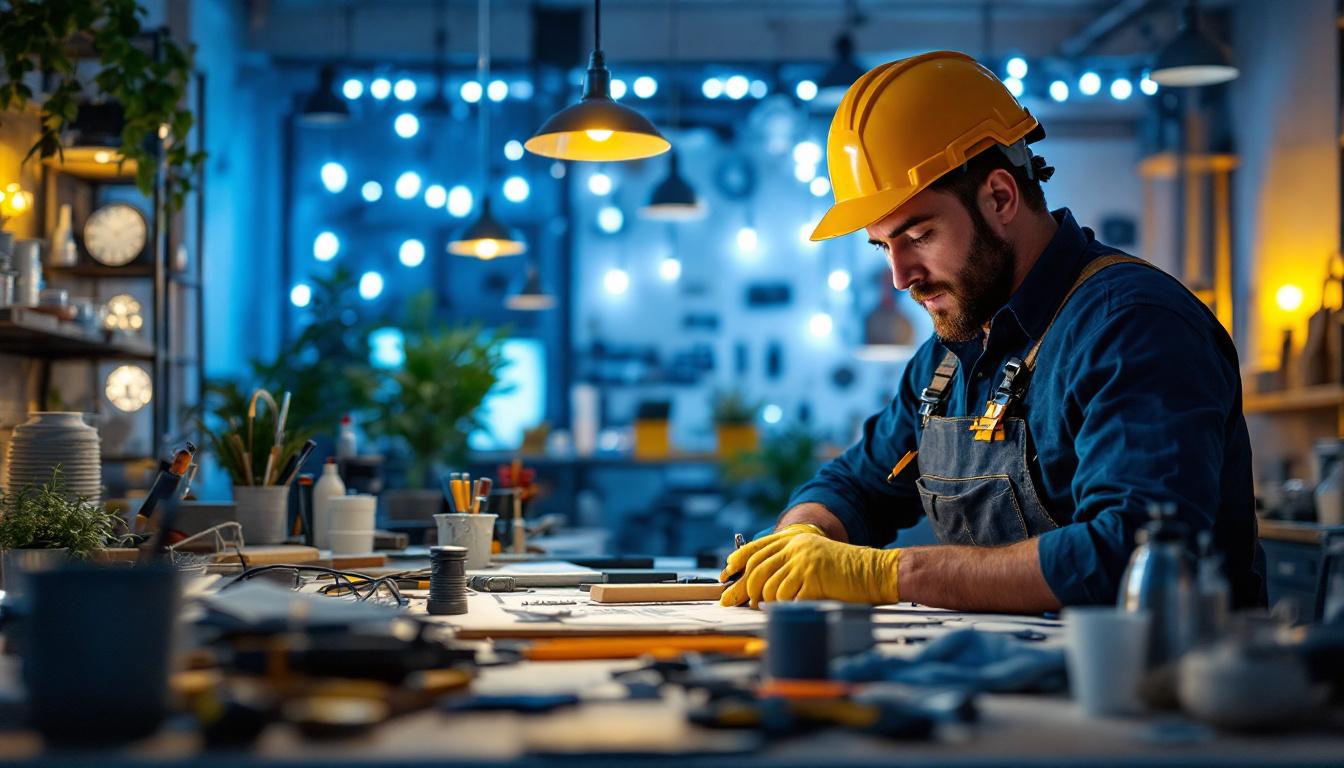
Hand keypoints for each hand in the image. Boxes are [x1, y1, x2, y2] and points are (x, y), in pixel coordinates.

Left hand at [720, 532, 900, 607]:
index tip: (726, 574)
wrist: (873, 571)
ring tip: (763, 608)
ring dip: (762, 600)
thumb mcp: (813, 557)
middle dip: (740, 588)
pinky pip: (784, 596)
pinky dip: (780, 605)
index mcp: (795, 539)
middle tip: (735, 602)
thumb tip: (756, 583)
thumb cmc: (844, 571)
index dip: (737, 561)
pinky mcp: (812, 578)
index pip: (756, 548)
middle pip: (756, 569)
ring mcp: (804, 561)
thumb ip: (789, 562)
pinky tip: (783, 609)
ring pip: (767, 585)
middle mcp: (796, 547)